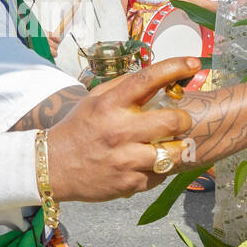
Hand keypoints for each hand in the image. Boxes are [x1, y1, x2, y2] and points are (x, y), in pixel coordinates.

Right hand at [47, 57, 197, 200]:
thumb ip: (123, 87)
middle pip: (173, 121)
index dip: (175, 67)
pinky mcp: (130, 183)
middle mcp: (119, 130)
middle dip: (182, 120)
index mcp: (110, 104)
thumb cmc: (78, 129)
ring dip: (176, 147)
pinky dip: (159, 168)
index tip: (194, 63)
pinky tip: (148, 163)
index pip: (147, 79)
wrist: (52, 167)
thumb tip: (156, 77)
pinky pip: (160, 174)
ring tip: (169, 145)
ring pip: (173, 153)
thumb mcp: (94, 100)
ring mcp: (125, 159)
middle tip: (179, 121)